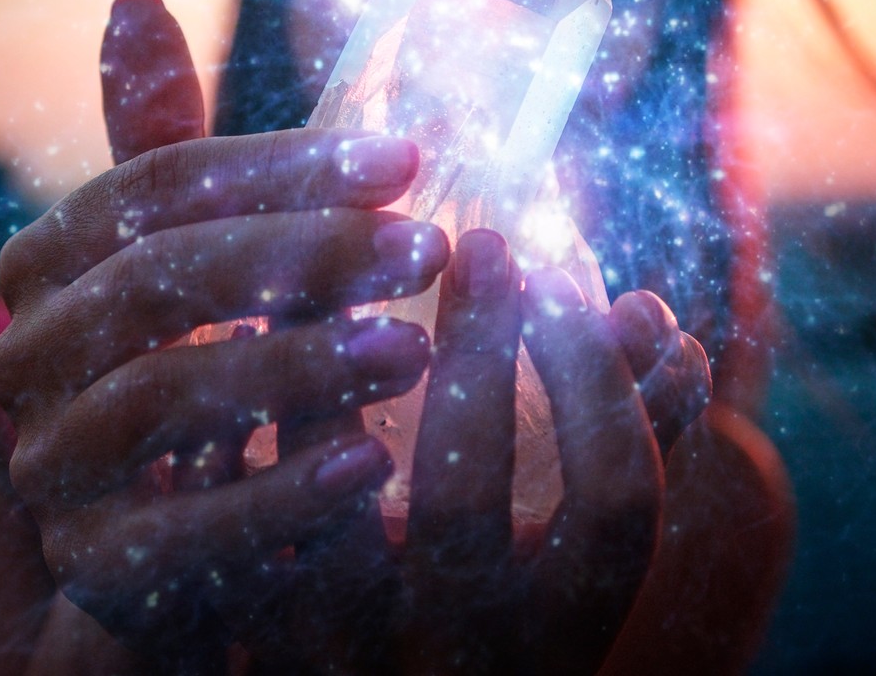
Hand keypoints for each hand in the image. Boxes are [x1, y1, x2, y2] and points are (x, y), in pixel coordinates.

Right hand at [0, 0, 449, 660]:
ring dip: (297, 365)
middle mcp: (25, 356)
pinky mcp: (91, 568)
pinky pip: (182, 531)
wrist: (173, 551)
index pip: (155, 187)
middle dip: (302, 254)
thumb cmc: (203, 375)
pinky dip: (278, 495)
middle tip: (429, 247)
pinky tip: (370, 464)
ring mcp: (50, 466)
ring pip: (160, 396)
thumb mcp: (195, 262)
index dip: (281, 167)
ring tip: (414, 348)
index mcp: (47, 260)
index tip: (408, 159)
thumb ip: (165, 147)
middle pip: (157, 280)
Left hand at [228, 231, 693, 674]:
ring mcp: (348, 659)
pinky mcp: (255, 650)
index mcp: (564, 629)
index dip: (601, 384)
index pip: (615, 504)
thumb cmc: (497, 621)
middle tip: (479, 242)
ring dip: (329, 373)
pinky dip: (229, 442)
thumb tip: (645, 312)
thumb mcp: (575, 559)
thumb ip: (625, 446)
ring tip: (342, 269)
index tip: (567, 280)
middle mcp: (461, 653)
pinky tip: (244, 345)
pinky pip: (229, 537)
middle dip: (476, 350)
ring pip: (323, 508)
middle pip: (466, 499)